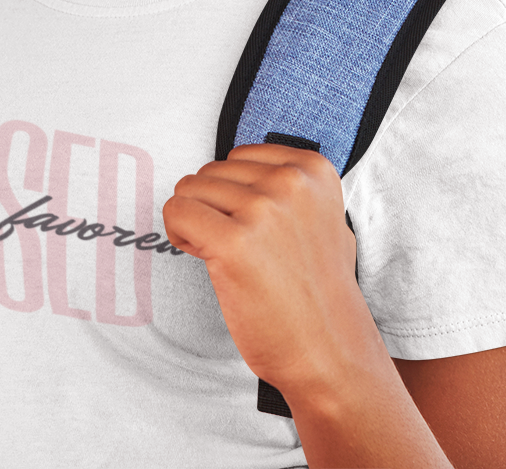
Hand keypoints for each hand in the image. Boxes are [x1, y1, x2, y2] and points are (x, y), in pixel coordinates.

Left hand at [163, 143, 388, 402]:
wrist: (329, 348)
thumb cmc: (321, 292)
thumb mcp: (325, 219)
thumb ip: (293, 190)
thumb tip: (247, 171)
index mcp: (313, 169)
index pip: (239, 156)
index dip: (233, 192)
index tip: (248, 223)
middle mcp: (290, 182)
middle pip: (211, 172)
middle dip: (212, 208)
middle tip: (236, 247)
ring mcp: (262, 210)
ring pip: (189, 190)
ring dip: (196, 223)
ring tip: (226, 255)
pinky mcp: (233, 243)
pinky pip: (176, 213)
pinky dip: (180, 235)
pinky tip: (205, 258)